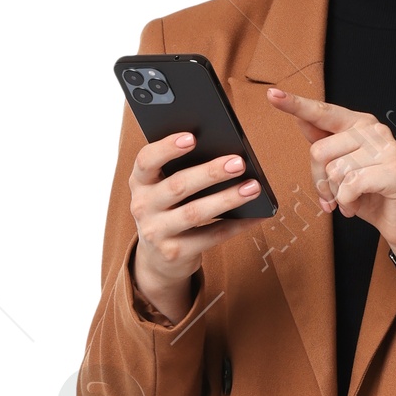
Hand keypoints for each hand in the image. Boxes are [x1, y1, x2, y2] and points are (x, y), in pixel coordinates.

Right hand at [128, 130, 259, 318]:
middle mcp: (142, 206)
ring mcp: (157, 232)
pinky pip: (211, 237)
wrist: (158, 258)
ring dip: (227, 199)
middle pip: (178, 186)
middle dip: (210, 173)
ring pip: (195, 213)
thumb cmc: (169, 209)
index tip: (192, 137)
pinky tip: (255, 215)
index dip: (167, 148)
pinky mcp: (175, 252)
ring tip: (253, 187)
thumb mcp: (162, 188)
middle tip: (238, 162)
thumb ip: (179, 170)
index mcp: (139, 182)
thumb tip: (224, 156)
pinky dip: (236, 225)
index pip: (147, 161)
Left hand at [267, 88, 395, 261]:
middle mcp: (374, 130)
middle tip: (335, 194)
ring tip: (351, 200)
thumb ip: (324, 144)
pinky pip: (351, 185)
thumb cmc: (371, 194)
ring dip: (337, 195)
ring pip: (335, 171)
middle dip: (320, 181)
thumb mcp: (341, 168)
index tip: (272, 94)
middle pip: (319, 151)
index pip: (322, 113)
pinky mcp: (395, 172)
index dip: (296, 105)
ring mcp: (387, 149)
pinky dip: (348, 202)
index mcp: (359, 124)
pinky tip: (357, 205)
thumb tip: (301, 119)